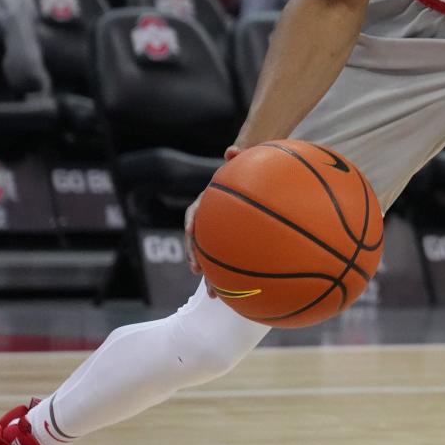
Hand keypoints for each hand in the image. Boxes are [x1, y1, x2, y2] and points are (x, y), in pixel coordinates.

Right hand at [185, 145, 241, 295]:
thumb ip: (236, 154)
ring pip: (212, 255)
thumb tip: (231, 149)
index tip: (190, 240)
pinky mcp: (233, 240)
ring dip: (212, 275)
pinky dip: (233, 273)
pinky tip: (241, 290)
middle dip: (198, 260)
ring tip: (216, 295)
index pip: (194, 214)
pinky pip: (230, 258)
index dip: (191, 227)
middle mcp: (210, 218)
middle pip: (199, 242)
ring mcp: (220, 231)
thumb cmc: (247, 167)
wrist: (254, 172)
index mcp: (208, 202)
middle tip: (200, 276)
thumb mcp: (242, 160)